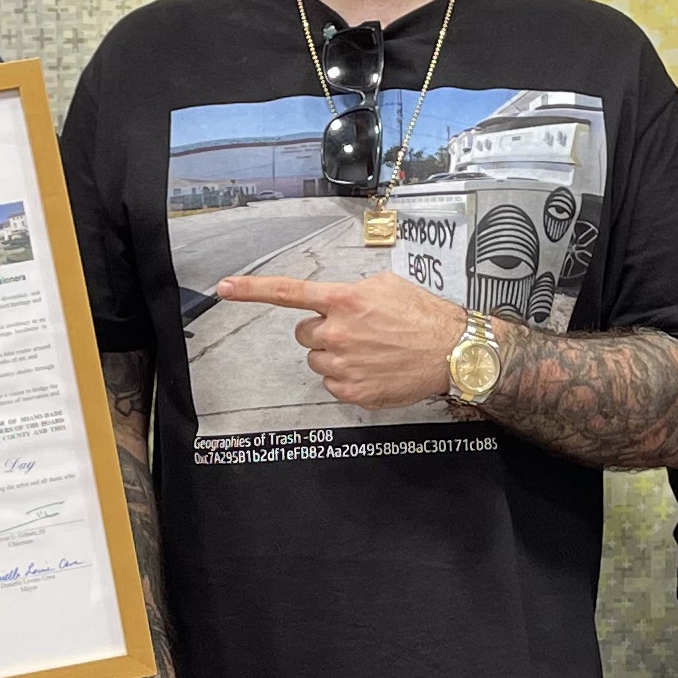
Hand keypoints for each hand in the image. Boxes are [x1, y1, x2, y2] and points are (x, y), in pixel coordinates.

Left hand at [207, 272, 468, 409]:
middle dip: (323, 332)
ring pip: (317, 360)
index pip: (288, 292)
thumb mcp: (385, 286)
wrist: (452, 352)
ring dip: (335, 356)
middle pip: (304, 334)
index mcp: (344, 300)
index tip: (224, 288)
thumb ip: (350, 291)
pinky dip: (348, 378)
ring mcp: (343, 365)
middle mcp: (338, 332)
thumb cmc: (423, 316)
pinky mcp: (352, 391)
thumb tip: (334, 300)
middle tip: (356, 333)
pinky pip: (332, 383)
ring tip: (369, 352)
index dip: (251, 290)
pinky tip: (373, 370)